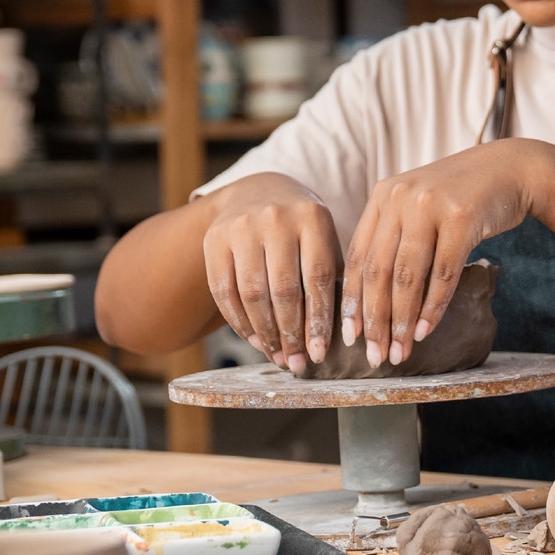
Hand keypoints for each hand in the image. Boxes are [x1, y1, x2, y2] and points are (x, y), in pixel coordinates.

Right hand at [201, 175, 340, 373]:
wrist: (258, 191)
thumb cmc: (303, 229)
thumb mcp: (324, 241)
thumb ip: (332, 280)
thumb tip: (340, 338)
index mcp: (312, 218)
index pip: (318, 278)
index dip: (319, 321)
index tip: (321, 353)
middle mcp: (275, 218)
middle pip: (283, 289)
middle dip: (291, 334)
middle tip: (298, 364)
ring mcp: (240, 227)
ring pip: (252, 294)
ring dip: (265, 333)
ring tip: (278, 357)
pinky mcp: (214, 240)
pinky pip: (223, 292)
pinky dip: (239, 322)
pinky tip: (255, 340)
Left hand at [341, 140, 543, 365]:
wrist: (513, 169)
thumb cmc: (464, 198)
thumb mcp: (421, 207)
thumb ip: (396, 237)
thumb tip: (373, 300)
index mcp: (383, 196)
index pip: (357, 257)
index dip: (352, 301)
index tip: (350, 336)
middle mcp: (400, 198)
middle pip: (378, 270)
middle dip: (374, 320)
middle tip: (373, 356)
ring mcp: (430, 205)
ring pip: (407, 276)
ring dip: (401, 320)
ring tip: (398, 351)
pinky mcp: (462, 217)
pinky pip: (443, 273)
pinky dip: (432, 307)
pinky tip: (424, 331)